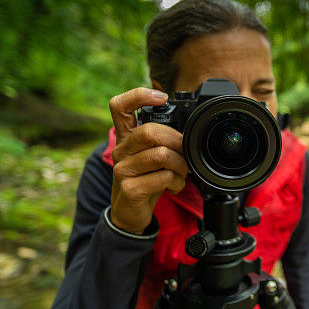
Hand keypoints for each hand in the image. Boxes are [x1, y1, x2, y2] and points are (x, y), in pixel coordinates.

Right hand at [108, 87, 188, 233]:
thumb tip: (189, 130)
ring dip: (181, 165)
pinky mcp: (129, 189)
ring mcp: (122, 169)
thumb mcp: (153, 156)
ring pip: (160, 155)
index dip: (138, 95)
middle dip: (177, 141)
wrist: (130, 213)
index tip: (162, 97)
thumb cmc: (147, 179)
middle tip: (185, 152)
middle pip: (150, 131)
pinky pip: (163, 178)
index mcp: (126, 136)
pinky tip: (174, 187)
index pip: (119, 106)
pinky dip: (177, 182)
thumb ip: (163, 140)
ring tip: (182, 173)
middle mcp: (121, 149)